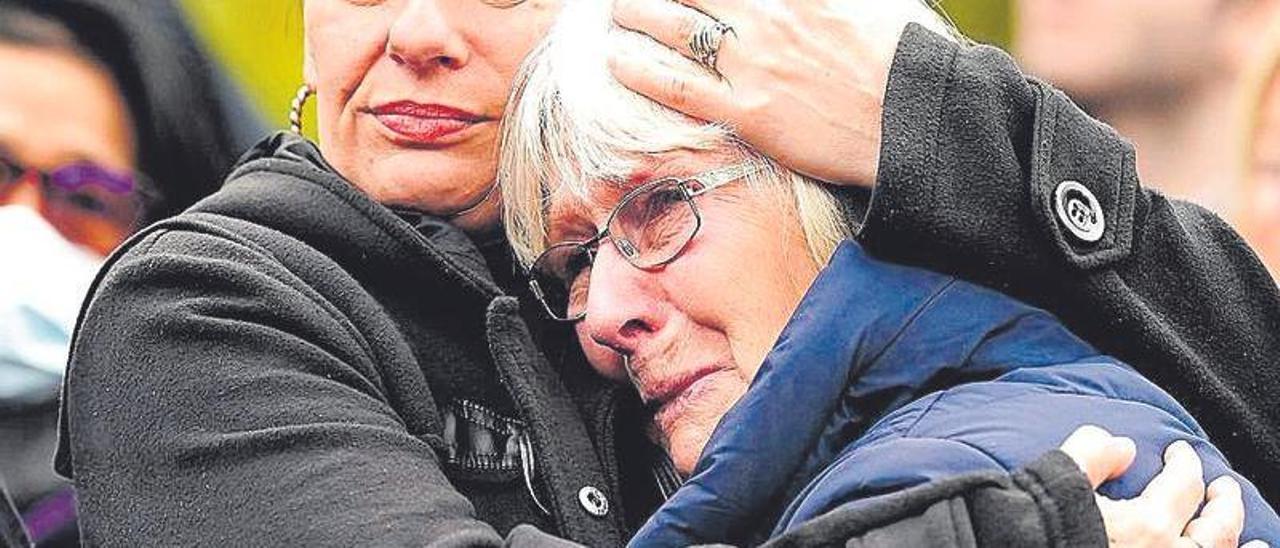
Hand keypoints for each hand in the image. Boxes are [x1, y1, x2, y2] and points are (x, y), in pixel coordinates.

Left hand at [609, 0, 929, 185]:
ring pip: (674, 28)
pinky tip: (617, 60)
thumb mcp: (857, 5)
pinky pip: (678, 88)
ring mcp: (754, 65)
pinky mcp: (748, 113)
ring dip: (637, 14)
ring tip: (620, 11)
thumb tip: (799, 1)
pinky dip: (641, 70)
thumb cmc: (895, 61)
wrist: (913, 121)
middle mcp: (767, 18)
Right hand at [1059, 425, 1257, 547]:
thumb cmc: (1040, 527)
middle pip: (1218, 527)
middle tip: (1224, 488)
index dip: (1185, 462)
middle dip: (1225, 502)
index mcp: (1146, 525)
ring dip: (1244, 547)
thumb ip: (1092, 454)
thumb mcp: (1059, 479)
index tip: (1179, 453)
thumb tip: (1122, 445)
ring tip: (1257, 543)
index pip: (1184, 483)